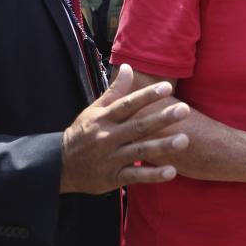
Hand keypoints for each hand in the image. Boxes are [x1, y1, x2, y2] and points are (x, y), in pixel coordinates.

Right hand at [59, 64, 189, 193]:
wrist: (60, 164)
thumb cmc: (83, 133)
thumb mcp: (94, 111)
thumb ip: (114, 91)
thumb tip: (128, 67)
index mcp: (105, 119)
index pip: (127, 104)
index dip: (146, 96)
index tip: (166, 87)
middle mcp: (109, 137)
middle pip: (138, 126)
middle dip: (162, 118)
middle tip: (184, 110)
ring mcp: (111, 158)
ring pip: (140, 151)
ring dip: (162, 146)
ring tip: (184, 140)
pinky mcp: (113, 178)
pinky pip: (135, 176)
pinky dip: (153, 175)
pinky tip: (171, 171)